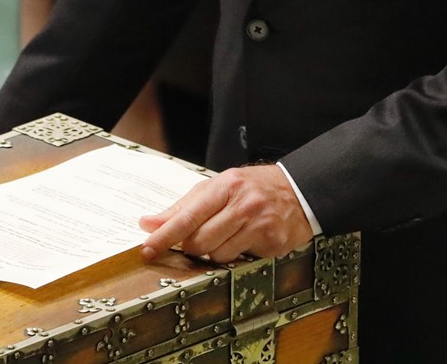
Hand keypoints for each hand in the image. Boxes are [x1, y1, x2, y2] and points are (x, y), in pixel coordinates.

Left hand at [137, 165, 312, 262]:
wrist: (299, 191)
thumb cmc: (254, 188)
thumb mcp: (218, 187)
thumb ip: (183, 207)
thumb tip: (150, 223)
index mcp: (226, 186)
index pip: (188, 216)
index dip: (165, 235)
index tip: (148, 248)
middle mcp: (243, 204)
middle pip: (199, 241)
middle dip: (191, 245)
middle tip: (199, 237)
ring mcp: (259, 224)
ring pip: (217, 254)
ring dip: (214, 251)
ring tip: (228, 234)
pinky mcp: (272, 243)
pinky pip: (238, 260)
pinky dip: (235, 255)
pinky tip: (245, 240)